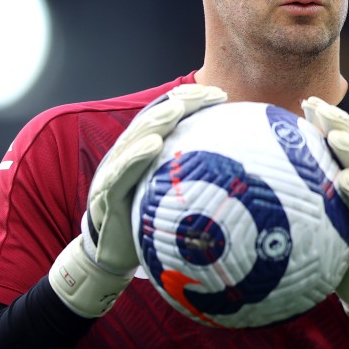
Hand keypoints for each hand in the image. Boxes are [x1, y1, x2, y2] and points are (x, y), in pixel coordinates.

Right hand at [50, 84, 227, 317]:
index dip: (190, 100)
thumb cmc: (148, 221)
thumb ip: (194, 176)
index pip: (167, 115)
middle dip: (181, 102)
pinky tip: (154, 145)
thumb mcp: (172, 194)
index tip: (219, 94)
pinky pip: (121, 172)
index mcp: (145, 149)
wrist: (112, 253)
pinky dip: (136, 156)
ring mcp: (114, 172)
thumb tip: (242, 170)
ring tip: (178, 109)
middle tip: (208, 95)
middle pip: (154, 118)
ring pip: (135, 138)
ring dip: (158, 120)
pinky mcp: (106, 194)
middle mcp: (128, 153)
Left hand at [302, 96, 348, 348]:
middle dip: (341, 124)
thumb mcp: (318, 214)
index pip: (346, 141)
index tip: (308, 102)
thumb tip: (254, 168)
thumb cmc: (335, 245)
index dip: (331, 119)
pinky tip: (344, 182)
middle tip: (317, 108)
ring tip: (334, 136)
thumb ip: (301, 188)